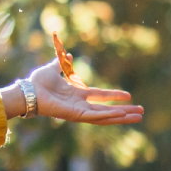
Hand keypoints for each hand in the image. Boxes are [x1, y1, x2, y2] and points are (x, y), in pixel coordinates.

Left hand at [28, 61, 143, 124]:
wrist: (28, 91)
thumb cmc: (38, 83)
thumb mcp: (52, 69)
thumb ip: (61, 62)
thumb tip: (66, 53)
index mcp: (76, 95)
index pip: (100, 96)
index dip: (114, 96)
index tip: (129, 96)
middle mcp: (80, 105)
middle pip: (108, 110)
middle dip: (124, 111)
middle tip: (141, 113)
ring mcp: (79, 112)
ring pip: (105, 116)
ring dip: (122, 116)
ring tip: (138, 117)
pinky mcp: (76, 116)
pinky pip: (96, 116)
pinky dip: (109, 116)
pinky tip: (121, 114)